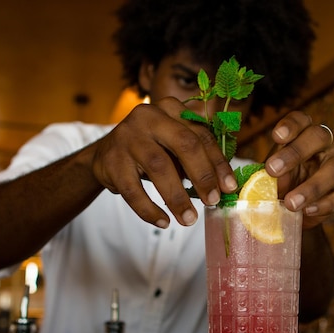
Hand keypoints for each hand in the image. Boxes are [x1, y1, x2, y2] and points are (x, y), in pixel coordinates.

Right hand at [91, 97, 237, 227]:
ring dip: (177, 198)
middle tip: (213, 201)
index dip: (218, 163)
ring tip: (189, 219)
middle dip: (203, 176)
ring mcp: (127, 136)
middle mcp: (149, 116)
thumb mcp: (172, 145)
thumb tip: (224, 186)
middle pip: (184, 144)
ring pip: (159, 167)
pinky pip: (133, 190)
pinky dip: (149, 209)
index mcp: (171, 109)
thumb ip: (196, 158)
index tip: (230, 187)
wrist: (104, 155)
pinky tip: (163, 221)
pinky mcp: (111, 160)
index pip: (201, 135)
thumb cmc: (150, 150)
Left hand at [264, 111, 333, 228]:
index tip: (276, 137)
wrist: (294, 207)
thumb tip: (269, 179)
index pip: (300, 120)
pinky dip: (324, 205)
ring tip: (290, 203)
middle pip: (319, 137)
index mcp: (303, 133)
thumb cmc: (281, 181)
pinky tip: (307, 211)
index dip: (290, 125)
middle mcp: (325, 144)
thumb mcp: (271, 174)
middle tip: (272, 170)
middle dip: (296, 152)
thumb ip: (270, 173)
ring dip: (311, 187)